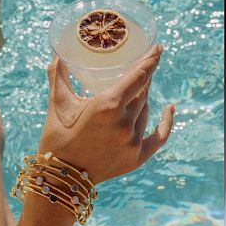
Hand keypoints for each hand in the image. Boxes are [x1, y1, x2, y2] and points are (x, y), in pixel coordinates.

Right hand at [40, 46, 176, 182]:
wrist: (60, 177)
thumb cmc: (56, 136)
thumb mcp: (57, 104)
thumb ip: (58, 76)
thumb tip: (57, 54)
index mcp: (108, 106)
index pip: (139, 76)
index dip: (150, 60)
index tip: (158, 48)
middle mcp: (124, 123)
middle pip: (143, 92)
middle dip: (144, 77)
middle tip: (145, 65)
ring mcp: (133, 141)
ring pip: (145, 110)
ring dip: (141, 98)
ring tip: (134, 90)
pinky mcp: (137, 158)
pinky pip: (159, 136)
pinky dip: (165, 122)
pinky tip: (169, 108)